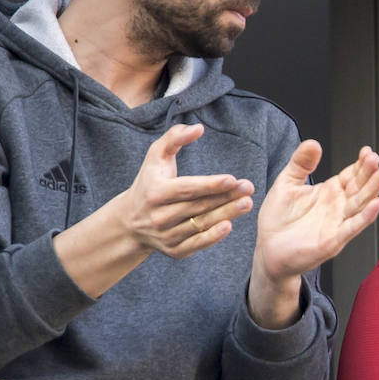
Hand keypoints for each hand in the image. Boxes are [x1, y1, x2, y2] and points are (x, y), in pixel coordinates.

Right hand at [121, 123, 254, 258]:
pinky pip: (196, 244)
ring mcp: (166, 236)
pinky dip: (213, 237)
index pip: (187, 189)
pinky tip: (229, 225)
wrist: (130, 221)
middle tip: (249, 188)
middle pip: (198, 207)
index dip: (210, 185)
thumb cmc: (149, 181)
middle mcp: (159, 216)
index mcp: (155, 192)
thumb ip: (175, 137)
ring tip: (246, 203)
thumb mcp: (155, 156)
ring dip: (226, 215)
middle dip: (226, 198)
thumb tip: (198, 128)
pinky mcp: (173, 251)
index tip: (233, 179)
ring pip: (200, 225)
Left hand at [248, 142, 378, 326]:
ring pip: (360, 204)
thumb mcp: (286, 183)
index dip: (361, 163)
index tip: (367, 151)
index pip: (352, 175)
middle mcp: (337, 207)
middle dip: (369, 173)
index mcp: (329, 192)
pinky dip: (365, 217)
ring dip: (373, 190)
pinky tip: (375, 205)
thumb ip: (300, 163)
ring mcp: (337, 224)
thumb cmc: (278, 221)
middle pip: (360, 187)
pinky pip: (352, 227)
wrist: (268, 251)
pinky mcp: (332, 241)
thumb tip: (313, 143)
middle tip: (375, 159)